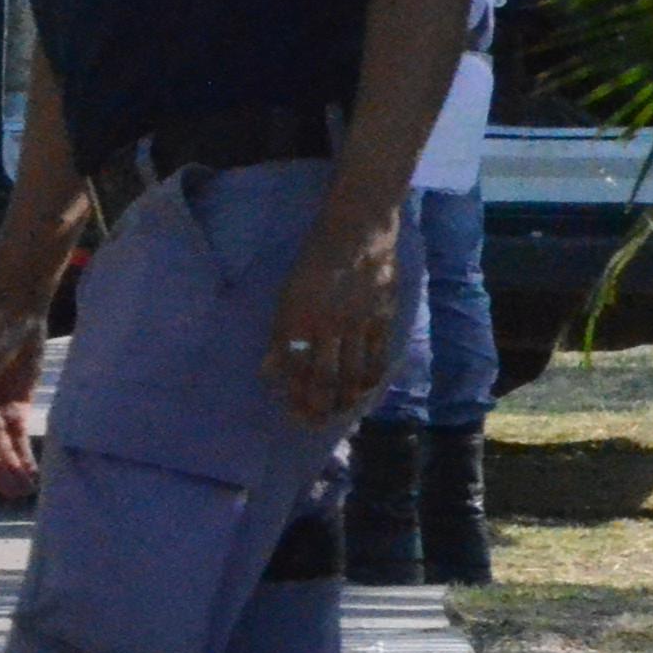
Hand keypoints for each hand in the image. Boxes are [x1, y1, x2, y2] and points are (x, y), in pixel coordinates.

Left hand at [266, 219, 400, 423]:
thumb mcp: (288, 294)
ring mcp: (356, 323)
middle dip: (317, 405)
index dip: (293, 395)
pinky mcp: (382, 317)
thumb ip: (282, 334)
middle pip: (322, 378)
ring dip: (344, 398)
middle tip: (314, 422)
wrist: (357, 230)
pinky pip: (377, 357)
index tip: (292, 413)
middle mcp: (325, 325)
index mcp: (296, 318)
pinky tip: (366, 390)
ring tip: (339, 411)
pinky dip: (371, 378)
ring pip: (351, 373)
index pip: (292, 368)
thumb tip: (271, 370)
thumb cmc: (315, 262)